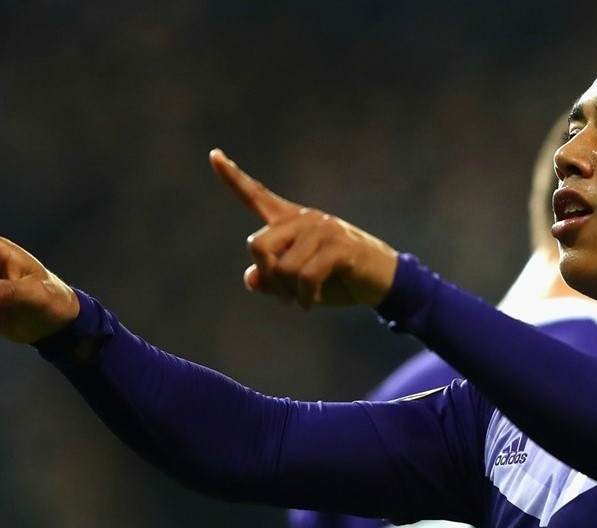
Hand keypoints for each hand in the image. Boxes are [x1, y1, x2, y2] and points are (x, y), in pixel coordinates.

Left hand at [209, 149, 397, 308]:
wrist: (382, 282)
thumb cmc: (338, 280)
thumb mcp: (298, 285)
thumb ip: (271, 281)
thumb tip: (252, 279)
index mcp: (290, 222)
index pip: (256, 195)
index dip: (232, 177)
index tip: (213, 155)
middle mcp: (304, 219)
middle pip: (257, 245)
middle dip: (267, 276)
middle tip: (284, 293)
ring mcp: (323, 230)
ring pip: (283, 268)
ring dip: (291, 293)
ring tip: (305, 297)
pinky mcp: (339, 246)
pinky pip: (306, 276)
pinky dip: (306, 297)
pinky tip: (312, 302)